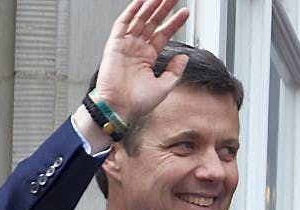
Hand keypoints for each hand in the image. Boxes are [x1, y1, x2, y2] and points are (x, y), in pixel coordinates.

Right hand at [93, 0, 190, 121]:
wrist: (120, 109)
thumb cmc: (137, 102)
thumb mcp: (164, 86)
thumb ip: (174, 71)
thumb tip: (184, 58)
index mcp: (148, 57)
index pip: (163, 34)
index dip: (174, 22)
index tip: (185, 12)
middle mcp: (137, 48)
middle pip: (153, 22)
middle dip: (163, 8)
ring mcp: (126, 45)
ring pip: (140, 20)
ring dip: (150, 7)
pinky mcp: (114, 45)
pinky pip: (123, 24)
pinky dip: (131, 12)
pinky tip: (141, 3)